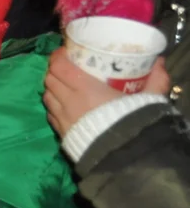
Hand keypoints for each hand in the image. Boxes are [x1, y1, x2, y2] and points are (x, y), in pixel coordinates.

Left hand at [44, 48, 170, 136]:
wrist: (122, 155)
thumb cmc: (133, 121)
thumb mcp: (148, 98)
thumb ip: (155, 80)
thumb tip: (160, 62)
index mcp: (84, 87)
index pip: (59, 66)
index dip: (58, 56)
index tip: (66, 52)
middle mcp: (68, 100)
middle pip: (49, 79)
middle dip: (55, 70)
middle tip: (67, 67)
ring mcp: (62, 118)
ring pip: (47, 96)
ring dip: (53, 88)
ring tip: (64, 85)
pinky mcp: (61, 133)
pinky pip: (50, 114)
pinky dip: (53, 106)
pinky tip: (64, 106)